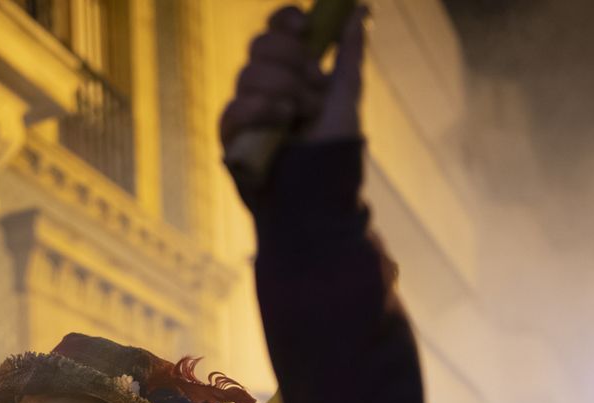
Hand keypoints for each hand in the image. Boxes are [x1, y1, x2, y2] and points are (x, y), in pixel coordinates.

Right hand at [219, 4, 367, 151]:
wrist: (321, 193)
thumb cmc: (334, 150)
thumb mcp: (346, 97)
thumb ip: (350, 54)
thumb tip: (361, 8)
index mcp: (290, 70)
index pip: (275, 29)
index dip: (285, 21)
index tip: (306, 28)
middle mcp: (264, 85)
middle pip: (260, 46)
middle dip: (290, 60)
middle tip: (312, 85)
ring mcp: (246, 110)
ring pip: (247, 74)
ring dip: (283, 89)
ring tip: (301, 115)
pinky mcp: (232, 137)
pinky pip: (233, 109)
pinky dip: (259, 109)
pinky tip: (282, 119)